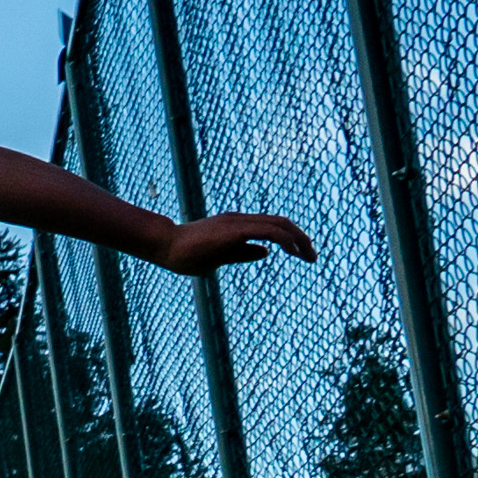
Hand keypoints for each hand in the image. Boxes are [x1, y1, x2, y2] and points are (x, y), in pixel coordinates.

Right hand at [155, 210, 316, 276]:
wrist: (165, 246)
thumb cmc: (184, 255)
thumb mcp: (220, 258)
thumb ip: (242, 254)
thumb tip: (265, 252)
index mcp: (235, 226)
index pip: (270, 225)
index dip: (289, 238)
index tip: (300, 254)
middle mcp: (240, 219)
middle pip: (280, 222)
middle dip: (300, 238)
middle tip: (312, 257)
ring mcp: (238, 222)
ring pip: (280, 224)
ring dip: (299, 240)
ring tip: (310, 257)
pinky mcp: (237, 229)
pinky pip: (271, 231)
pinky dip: (287, 240)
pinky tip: (295, 253)